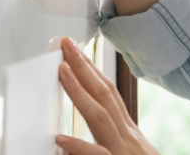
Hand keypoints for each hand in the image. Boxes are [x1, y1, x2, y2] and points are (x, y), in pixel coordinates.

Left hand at [56, 37, 159, 154]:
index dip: (92, 71)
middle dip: (84, 67)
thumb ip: (106, 145)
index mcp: (128, 133)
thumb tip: (73, 142)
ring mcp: (123, 151)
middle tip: (67, 45)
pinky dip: (79, 146)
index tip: (76, 52)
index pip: (109, 94)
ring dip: (80, 92)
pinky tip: (61, 138)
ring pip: (101, 117)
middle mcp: (128, 137)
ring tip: (62, 71)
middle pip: (105, 95)